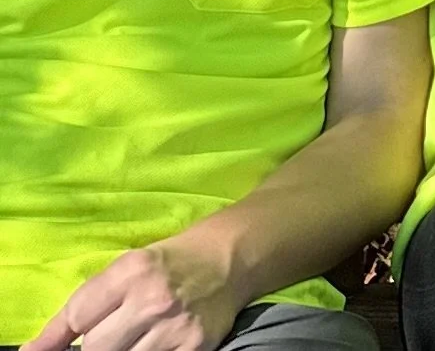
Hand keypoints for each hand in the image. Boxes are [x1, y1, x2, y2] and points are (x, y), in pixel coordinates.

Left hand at [21, 241, 240, 350]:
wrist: (230, 258)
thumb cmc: (171, 262)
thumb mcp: (129, 268)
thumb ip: (89, 304)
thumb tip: (38, 348)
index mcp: (132, 270)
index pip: (77, 316)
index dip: (57, 339)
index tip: (44, 350)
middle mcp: (152, 298)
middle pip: (95, 350)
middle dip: (93, 350)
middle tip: (106, 340)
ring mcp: (174, 327)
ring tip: (130, 341)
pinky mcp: (193, 348)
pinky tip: (152, 346)